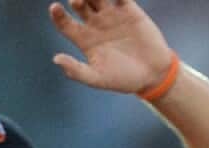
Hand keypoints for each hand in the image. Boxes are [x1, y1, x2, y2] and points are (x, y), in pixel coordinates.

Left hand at [49, 0, 173, 92]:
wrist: (153, 74)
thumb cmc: (124, 79)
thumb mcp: (98, 78)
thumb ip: (77, 70)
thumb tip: (56, 59)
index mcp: (84, 39)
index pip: (65, 23)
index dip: (58, 15)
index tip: (55, 8)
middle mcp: (95, 24)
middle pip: (80, 4)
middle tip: (78, 1)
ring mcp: (111, 15)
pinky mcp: (129, 10)